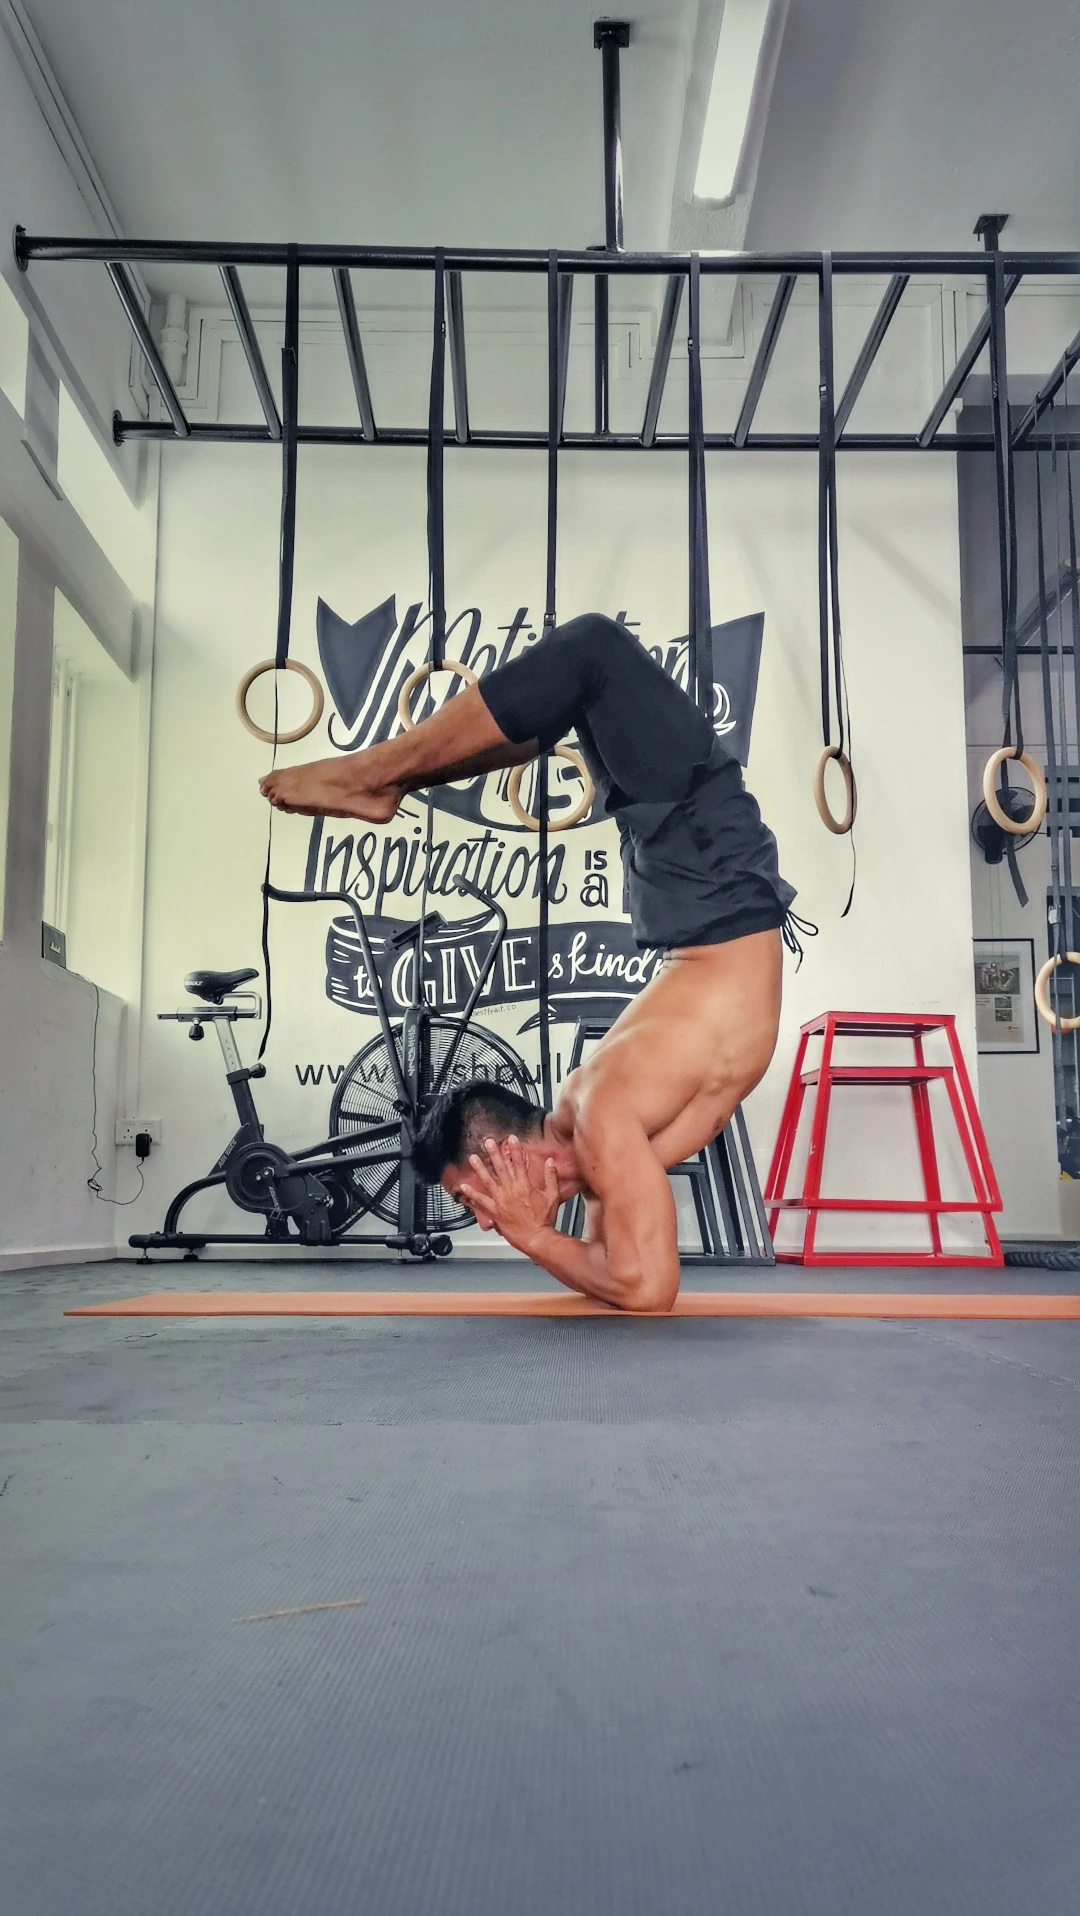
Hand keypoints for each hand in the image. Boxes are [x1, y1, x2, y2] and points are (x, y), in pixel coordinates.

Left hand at [457, 1135, 559, 1255]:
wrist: (536, 1238)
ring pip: (488, 1181)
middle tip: (487, 1142)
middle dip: (494, 1153)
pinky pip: (481, 1201)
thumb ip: (551, 1177)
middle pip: (501, 1168)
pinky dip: (472, 1194)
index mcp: (524, 1185)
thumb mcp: (552, 1196)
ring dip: (480, 1168)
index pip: (519, 1162)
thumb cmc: (544, 1219)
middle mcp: (510, 1190)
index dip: (515, 1149)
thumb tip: (550, 1161)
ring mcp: (501, 1200)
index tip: (511, 1138)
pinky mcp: (495, 1212)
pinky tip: (463, 1187)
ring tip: (473, 1158)